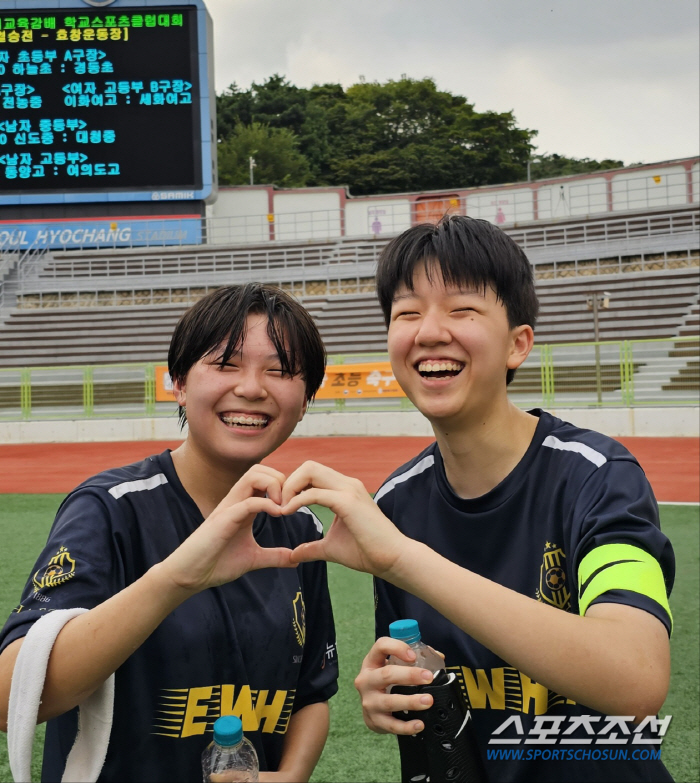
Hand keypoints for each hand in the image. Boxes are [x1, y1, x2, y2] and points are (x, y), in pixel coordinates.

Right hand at [159, 466, 292, 592]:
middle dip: (281, 480)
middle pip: (259, 469)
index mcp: (244, 506)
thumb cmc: (216, 563)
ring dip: (274, 486)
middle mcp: (236, 501)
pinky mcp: (223, 520)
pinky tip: (277, 515)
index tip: (295, 506)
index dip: (284, 486)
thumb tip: (296, 559)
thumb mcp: (253, 558)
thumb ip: (274, 556)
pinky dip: (267, 504)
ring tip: (283, 508)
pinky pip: (248, 501)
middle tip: (290, 504)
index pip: (264, 478)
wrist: (190, 575)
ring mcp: (229, 508)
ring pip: (252, 475)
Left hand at [279, 461, 405, 576]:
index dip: (293, 486)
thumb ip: (312, 547)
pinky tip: (288, 512)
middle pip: (309, 466)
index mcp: (344, 490)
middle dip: (288, 482)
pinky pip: (314, 493)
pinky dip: (297, 500)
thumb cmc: (367, 552)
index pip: (312, 473)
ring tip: (282, 508)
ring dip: (290, 487)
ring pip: (310, 471)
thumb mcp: (331, 548)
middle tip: (278, 505)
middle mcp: (347, 484)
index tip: (282, 506)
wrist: (392, 559)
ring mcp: (349, 490)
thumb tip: (293, 555)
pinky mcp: (348, 502)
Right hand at [354, 637, 435, 734]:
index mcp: (372, 662)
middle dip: (409, 675)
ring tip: (428, 700)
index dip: (397, 648)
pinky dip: (406, 726)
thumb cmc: (385, 682)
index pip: (380, 647)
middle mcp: (367, 680)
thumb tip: (439, 657)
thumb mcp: (392, 666)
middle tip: (428, 677)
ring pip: (389, 701)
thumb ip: (413, 659)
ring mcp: (369, 701)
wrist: (371, 709)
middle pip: (386, 674)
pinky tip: (419, 724)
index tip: (413, 655)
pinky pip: (391, 725)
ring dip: (410, 701)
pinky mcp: (374, 720)